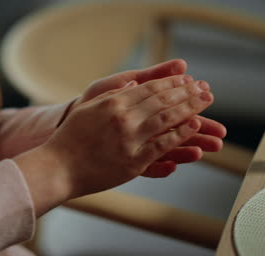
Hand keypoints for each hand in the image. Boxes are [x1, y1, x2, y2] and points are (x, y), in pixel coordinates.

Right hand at [44, 74, 213, 198]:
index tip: (188, 78)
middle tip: (205, 88)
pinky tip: (195, 126)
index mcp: (113, 102)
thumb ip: (111, 96)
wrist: (58, 167)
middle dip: (187, 92)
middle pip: (163, 100)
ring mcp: (130, 139)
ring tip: (206, 101)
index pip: (150, 87)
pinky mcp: (133, 161)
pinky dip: (181, 135)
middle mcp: (124, 117)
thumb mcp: (87, 108)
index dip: (172, 82)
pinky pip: (163, 146)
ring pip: (167, 119)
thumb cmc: (69, 138)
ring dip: (190, 109)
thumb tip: (132, 87)